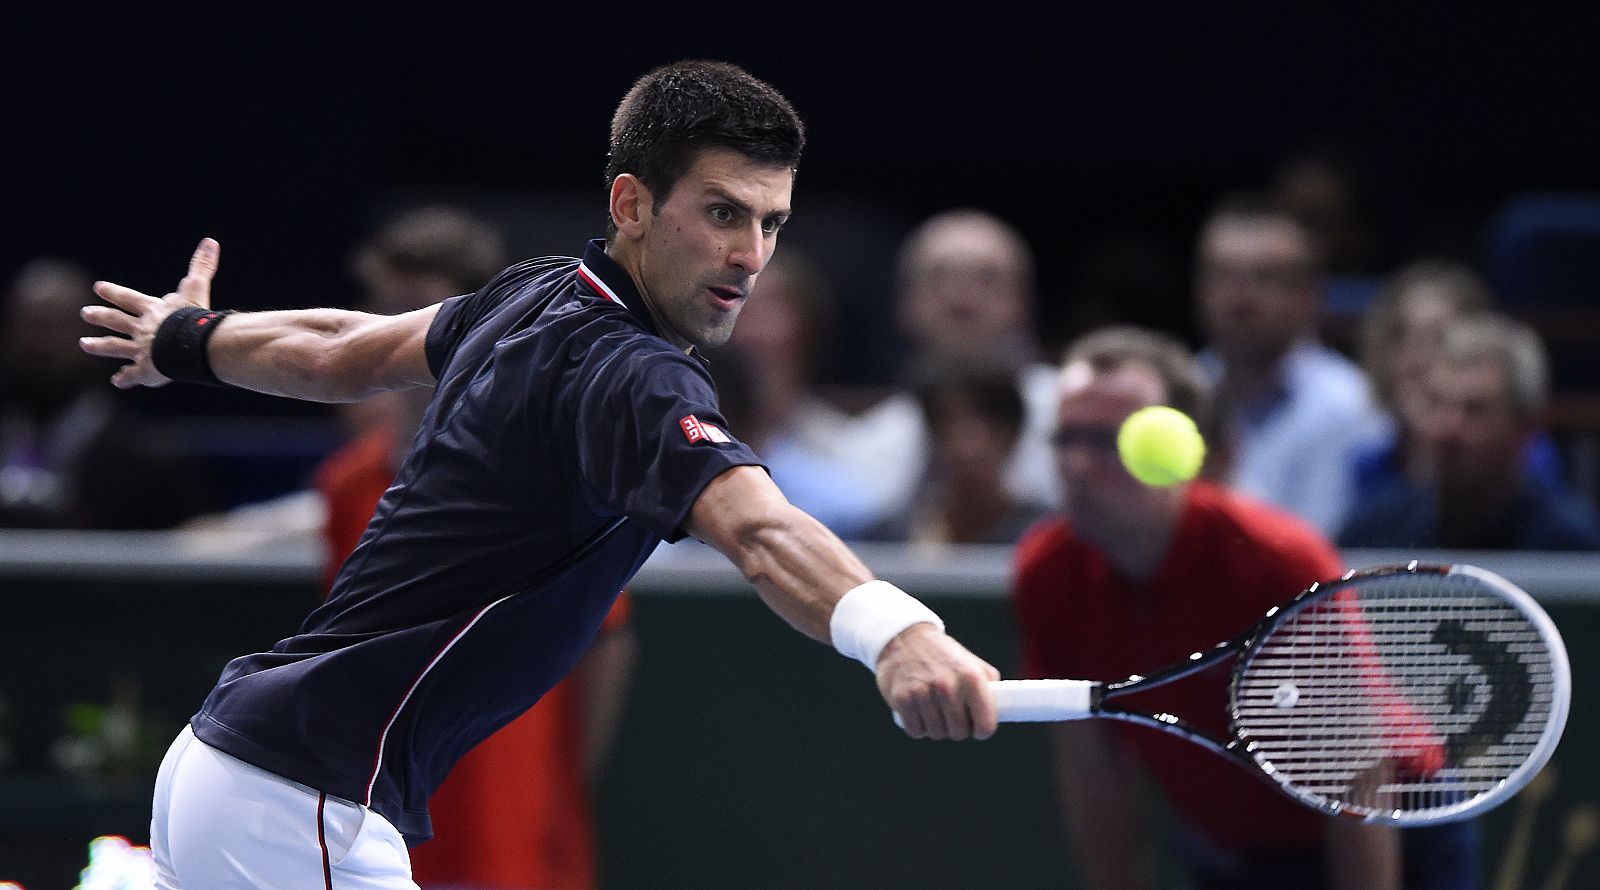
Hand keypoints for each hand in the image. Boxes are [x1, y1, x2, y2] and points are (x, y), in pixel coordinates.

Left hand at [80, 238, 219, 388]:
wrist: (191, 345)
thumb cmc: (194, 316)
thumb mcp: (197, 288)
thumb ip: (202, 266)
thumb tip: (210, 241)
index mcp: (152, 310)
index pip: (128, 299)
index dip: (113, 292)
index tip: (98, 287)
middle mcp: (142, 329)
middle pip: (116, 321)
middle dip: (100, 316)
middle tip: (85, 313)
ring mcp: (141, 350)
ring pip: (115, 347)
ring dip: (100, 346)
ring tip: (84, 345)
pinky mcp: (146, 370)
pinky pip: (133, 375)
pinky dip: (126, 378)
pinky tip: (118, 381)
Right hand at [877, 623, 1000, 739]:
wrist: (905, 638)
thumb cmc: (942, 654)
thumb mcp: (972, 663)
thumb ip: (988, 688)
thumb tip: (1001, 711)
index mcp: (971, 677)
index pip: (985, 725)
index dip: (982, 730)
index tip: (976, 727)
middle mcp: (948, 686)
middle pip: (959, 733)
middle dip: (956, 728)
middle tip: (951, 715)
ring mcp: (923, 693)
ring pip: (936, 733)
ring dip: (936, 727)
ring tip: (933, 709)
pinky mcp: (902, 698)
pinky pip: (915, 731)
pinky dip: (917, 726)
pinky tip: (918, 710)